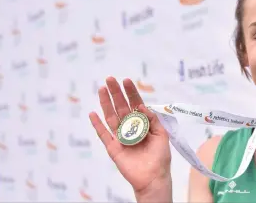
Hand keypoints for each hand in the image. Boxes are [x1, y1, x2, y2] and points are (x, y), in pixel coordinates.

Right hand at [89, 77, 171, 195]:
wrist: (154, 177)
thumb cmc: (160, 157)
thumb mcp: (162, 134)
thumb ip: (153, 119)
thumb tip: (142, 106)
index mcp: (143, 123)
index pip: (135, 104)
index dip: (131, 93)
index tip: (126, 80)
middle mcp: (131, 128)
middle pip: (121, 107)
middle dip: (116, 93)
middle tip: (110, 79)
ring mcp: (121, 137)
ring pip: (111, 117)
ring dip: (106, 103)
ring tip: (102, 89)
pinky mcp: (113, 148)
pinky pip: (103, 135)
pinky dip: (97, 125)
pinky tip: (93, 113)